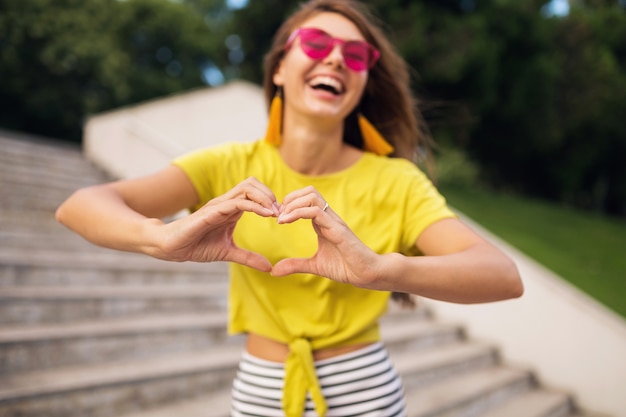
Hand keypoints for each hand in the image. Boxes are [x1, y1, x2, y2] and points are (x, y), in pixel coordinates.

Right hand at [156, 177, 278, 270]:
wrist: (172, 248)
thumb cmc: (196, 246)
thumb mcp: (228, 252)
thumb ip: (248, 258)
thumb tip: (268, 268)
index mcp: (231, 209)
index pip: (254, 192)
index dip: (270, 200)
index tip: (283, 216)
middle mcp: (226, 202)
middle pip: (252, 183)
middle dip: (270, 194)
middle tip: (281, 212)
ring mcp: (219, 205)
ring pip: (247, 188)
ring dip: (265, 197)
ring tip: (275, 213)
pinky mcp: (211, 211)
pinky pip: (237, 202)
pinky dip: (255, 206)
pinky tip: (266, 215)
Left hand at [271, 186, 381, 287]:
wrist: (367, 274)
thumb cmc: (346, 267)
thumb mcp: (315, 266)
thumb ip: (295, 265)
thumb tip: (274, 271)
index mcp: (323, 222)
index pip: (306, 199)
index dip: (289, 204)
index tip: (277, 218)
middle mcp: (329, 218)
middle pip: (309, 191)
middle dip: (290, 199)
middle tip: (278, 215)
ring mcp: (334, 222)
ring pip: (312, 196)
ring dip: (293, 204)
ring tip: (281, 218)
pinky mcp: (337, 229)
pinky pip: (317, 212)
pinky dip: (297, 213)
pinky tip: (286, 222)